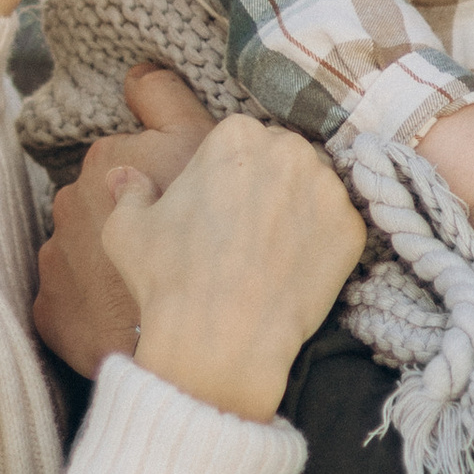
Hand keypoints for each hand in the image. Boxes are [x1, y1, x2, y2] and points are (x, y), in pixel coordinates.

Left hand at [35, 68, 213, 381]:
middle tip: (173, 243)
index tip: (177, 195)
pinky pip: (72, 299)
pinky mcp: (49, 308)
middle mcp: (69, 202)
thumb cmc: (203, 233)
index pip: (131, 154)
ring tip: (149, 280)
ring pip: (87, 250)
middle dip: (130, 215)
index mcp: (105, 160)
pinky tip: (127, 311)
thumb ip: (165, 99)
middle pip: (107, 201)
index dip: (159, 172)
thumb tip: (136, 71)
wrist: (186, 334)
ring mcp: (54, 257)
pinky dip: (94, 304)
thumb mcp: (200, 145)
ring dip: (110, 260)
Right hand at [110, 115, 364, 422]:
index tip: (219, 209)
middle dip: (268, 187)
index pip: (241, 143)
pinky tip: (292, 272)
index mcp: (236, 135)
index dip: (227, 178)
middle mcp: (288, 148)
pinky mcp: (351, 227)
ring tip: (269, 255)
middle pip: (283, 159)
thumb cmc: (169, 279)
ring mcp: (327, 187)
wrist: (220, 339)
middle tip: (246, 233)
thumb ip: (129, 191)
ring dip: (297, 211)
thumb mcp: (127, 229)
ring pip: (313, 189)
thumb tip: (122, 176)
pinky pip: (336, 227)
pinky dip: (320, 246)